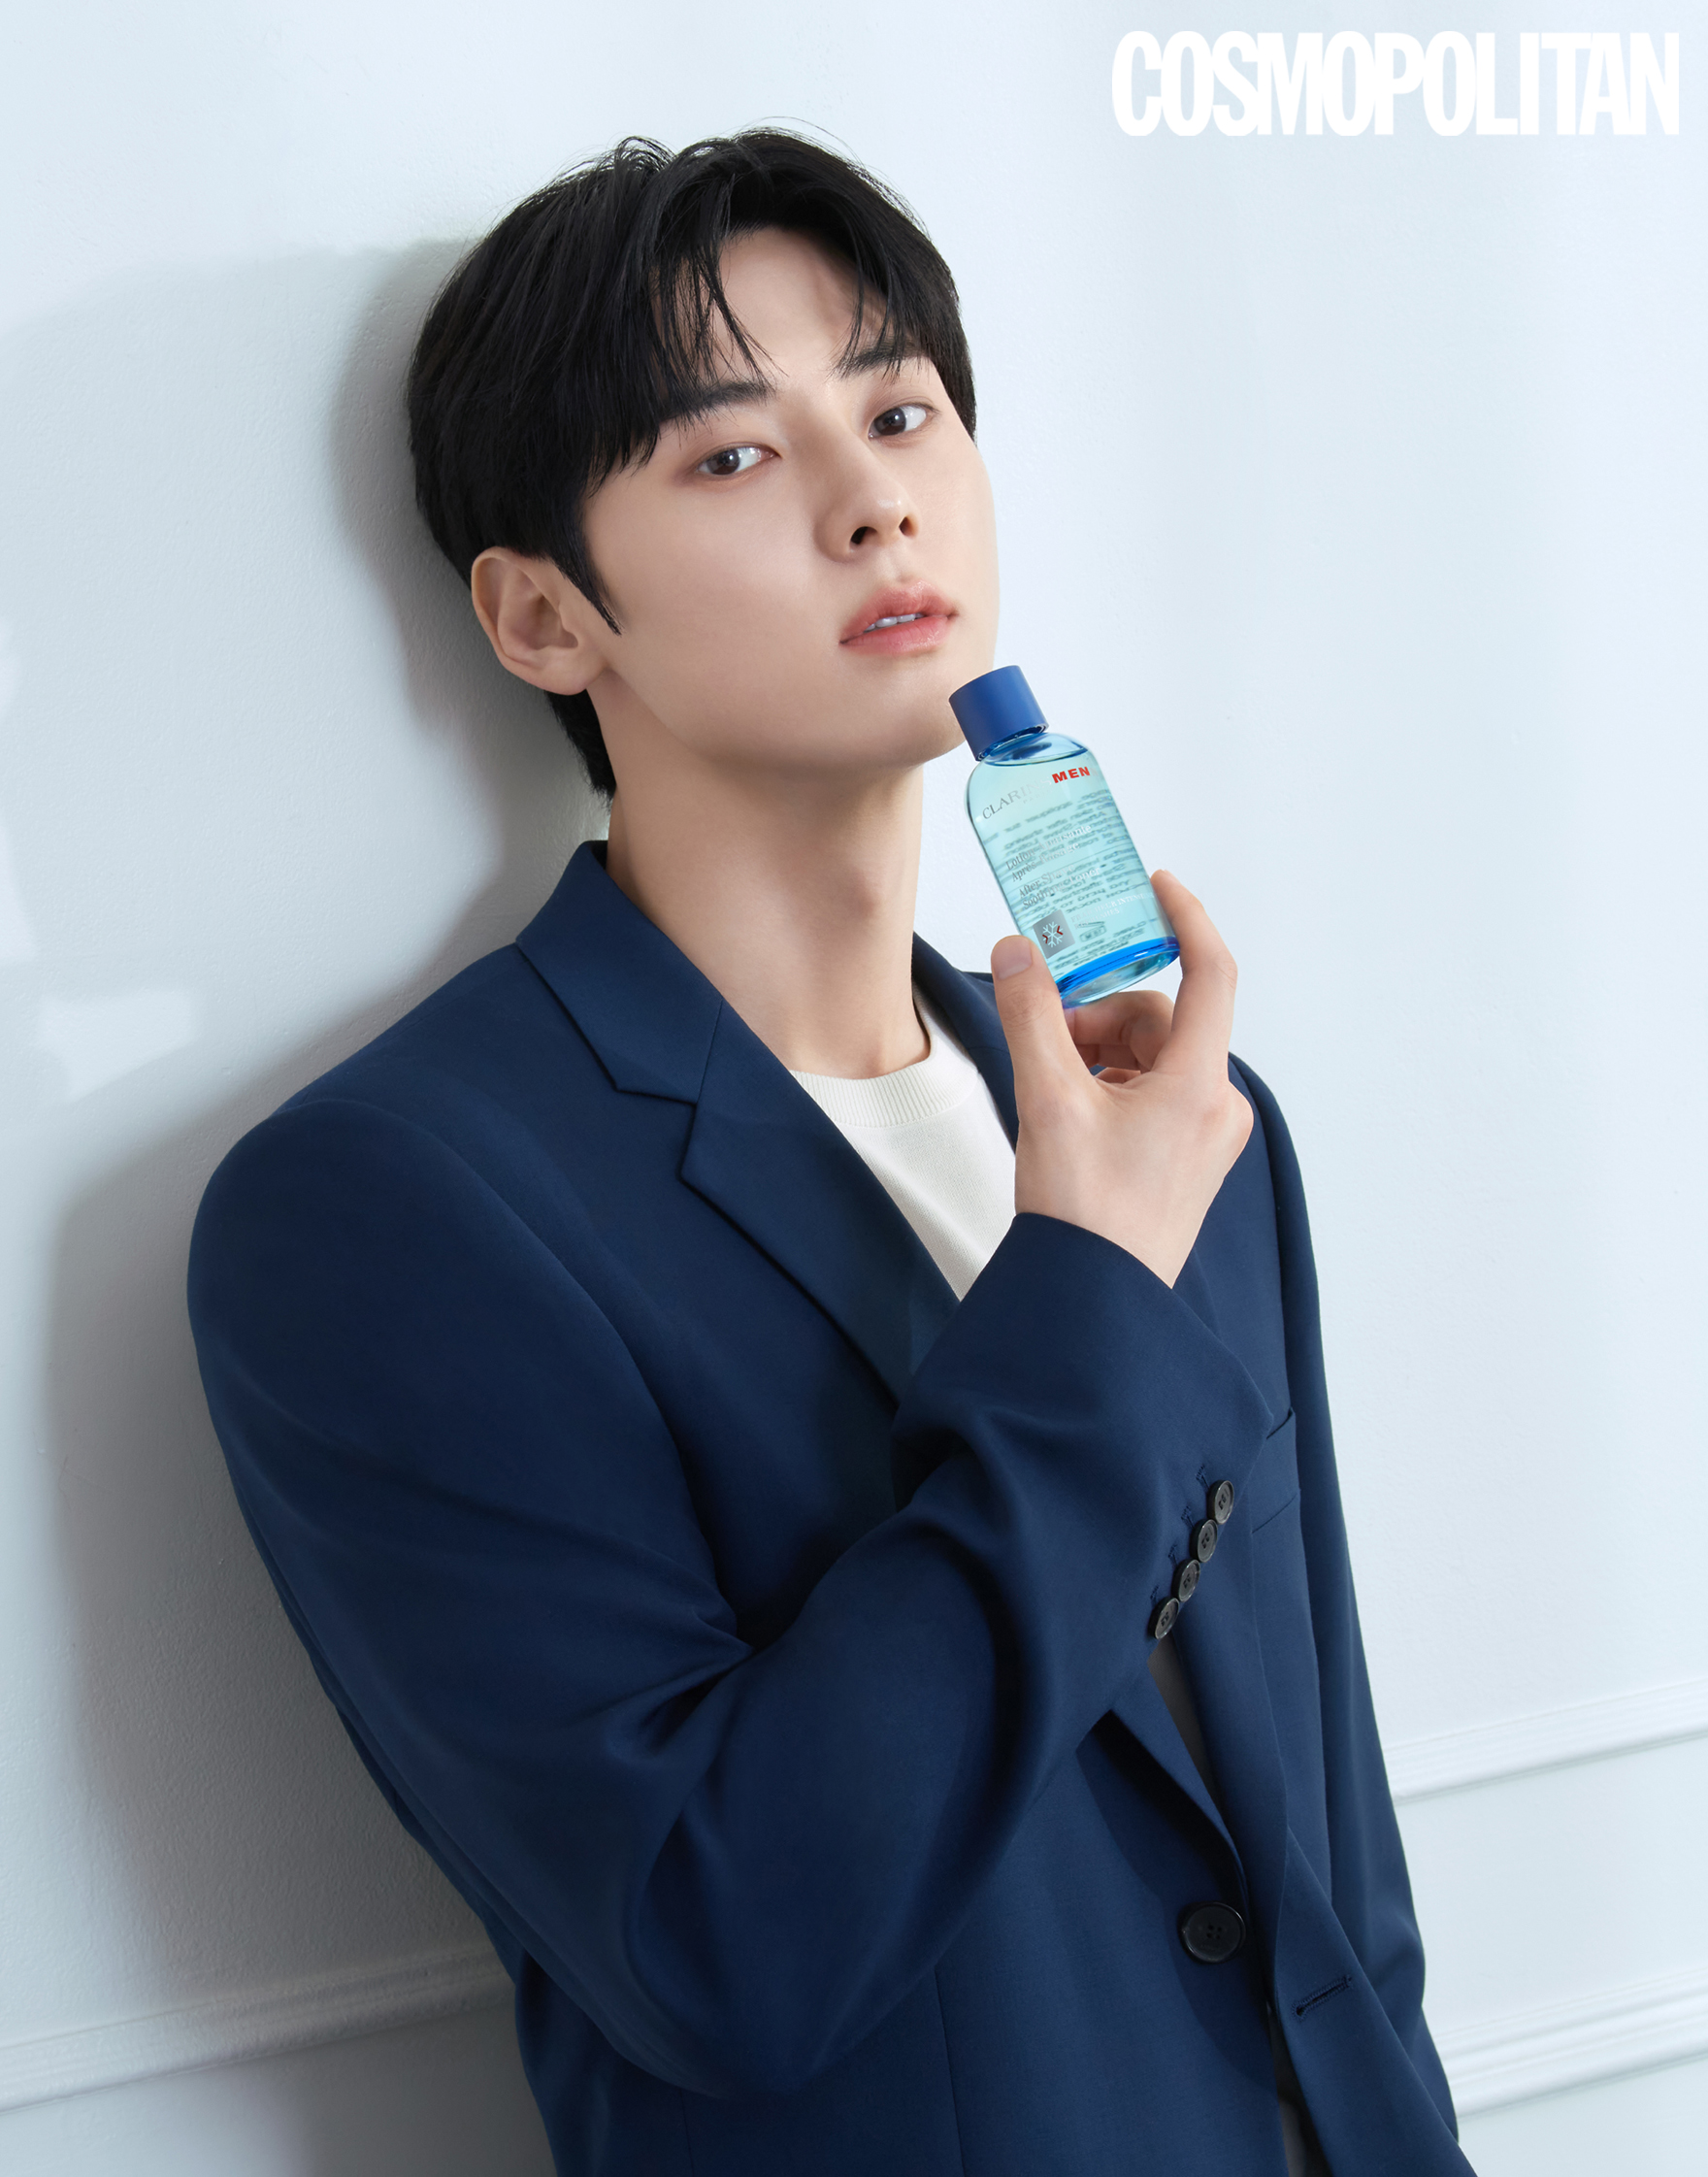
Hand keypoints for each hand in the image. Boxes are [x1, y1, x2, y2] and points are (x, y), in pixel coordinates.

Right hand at [989, 873, 1251, 1286]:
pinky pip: (1154, 1091)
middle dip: (1101, 1015)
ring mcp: (1207, 1136)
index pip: (1210, 974)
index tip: (1156, 887)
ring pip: (1154, 1055)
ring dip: (1102, 1052)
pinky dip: (1113, 1083)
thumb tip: (1021, 952)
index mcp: (1199, 1086)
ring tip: (1054, 1086)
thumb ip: (1032, 1015)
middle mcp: (1217, 1106)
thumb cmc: (1082, 1214)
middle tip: (1049, 1036)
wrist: (1093, 1302)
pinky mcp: (1188, 1158)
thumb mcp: (1047, 1100)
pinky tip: (1073, 1112)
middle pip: (1162, 1018)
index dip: (1186, 920)